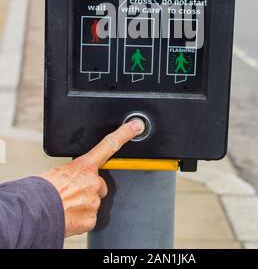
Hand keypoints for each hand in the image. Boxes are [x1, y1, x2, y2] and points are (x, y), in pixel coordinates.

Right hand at [40, 120, 144, 236]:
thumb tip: (72, 179)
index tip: (136, 126)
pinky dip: (80, 218)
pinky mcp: (91, 218)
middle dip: (89, 189)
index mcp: (84, 166)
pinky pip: (90, 217)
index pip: (109, 145)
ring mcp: (93, 200)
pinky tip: (68, 215)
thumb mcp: (57, 172)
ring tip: (65, 205)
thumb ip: (73, 173)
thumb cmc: (41, 191)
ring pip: (93, 202)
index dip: (124, 134)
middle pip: (99, 184)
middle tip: (71, 193)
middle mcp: (92, 182)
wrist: (34, 212)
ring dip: (82, 204)